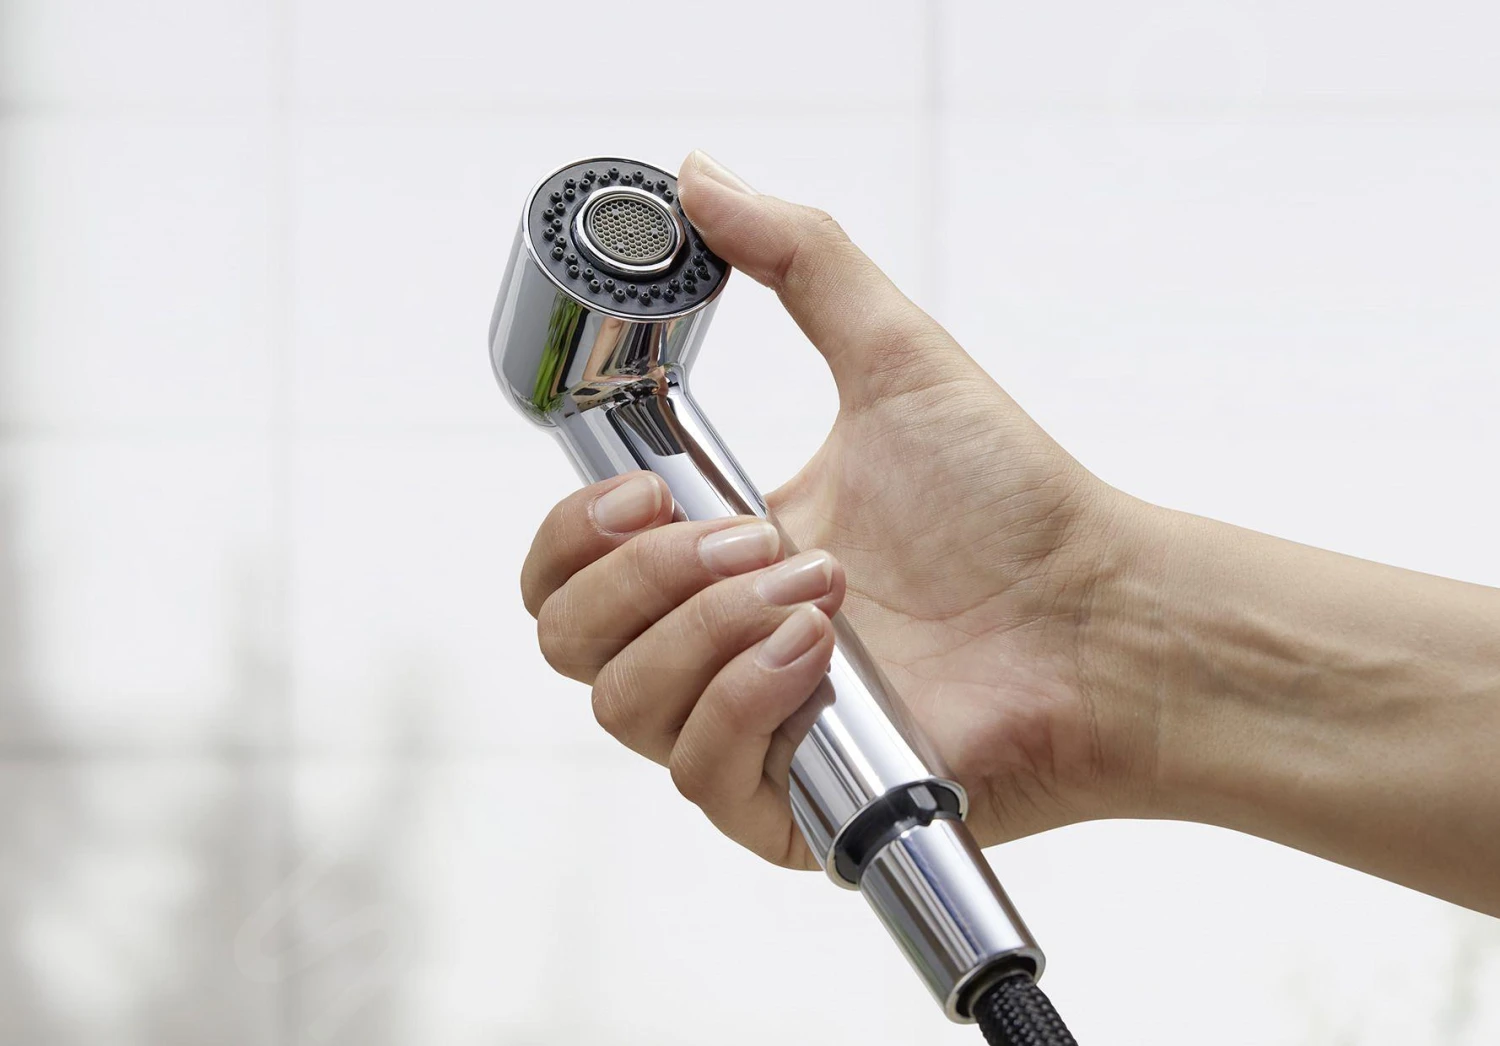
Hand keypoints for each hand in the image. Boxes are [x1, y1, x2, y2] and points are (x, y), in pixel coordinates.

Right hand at [519, 151, 1157, 869]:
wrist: (1101, 614)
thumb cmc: (1010, 502)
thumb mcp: (893, 360)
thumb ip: (798, 260)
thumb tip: (700, 178)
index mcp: (712, 560)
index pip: (567, 569)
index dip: (574, 532)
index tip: (648, 489)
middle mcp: (711, 648)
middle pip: (568, 640)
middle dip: (640, 579)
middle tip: (746, 536)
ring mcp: (744, 729)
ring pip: (620, 706)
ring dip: (704, 633)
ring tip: (817, 589)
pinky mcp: (786, 808)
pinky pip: (696, 775)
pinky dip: (741, 702)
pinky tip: (816, 655)